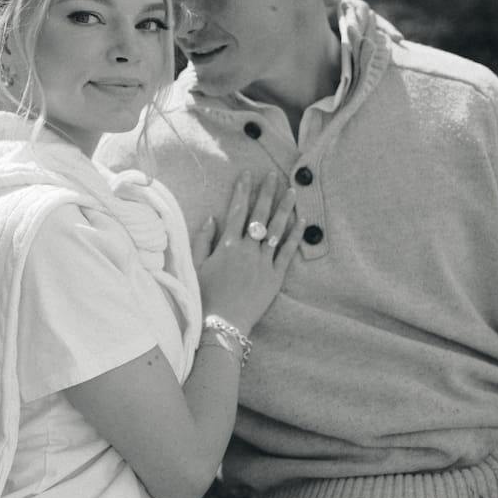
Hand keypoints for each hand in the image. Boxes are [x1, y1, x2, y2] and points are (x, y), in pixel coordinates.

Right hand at [192, 171, 303, 334]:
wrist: (221, 324)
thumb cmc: (204, 296)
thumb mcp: (195, 266)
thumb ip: (203, 240)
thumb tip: (212, 218)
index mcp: (227, 245)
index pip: (237, 210)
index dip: (243, 190)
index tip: (247, 173)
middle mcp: (247, 249)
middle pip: (259, 214)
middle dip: (266, 192)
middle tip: (273, 174)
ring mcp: (263, 262)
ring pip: (276, 229)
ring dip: (285, 208)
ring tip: (292, 190)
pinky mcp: (275, 277)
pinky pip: (287, 252)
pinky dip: (294, 235)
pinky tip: (302, 221)